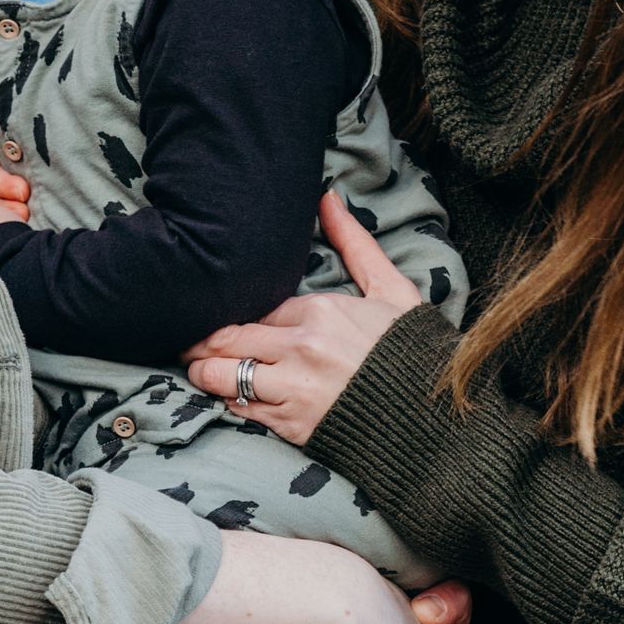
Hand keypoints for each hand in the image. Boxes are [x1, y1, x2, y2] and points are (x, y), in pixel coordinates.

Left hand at [185, 191, 419, 444]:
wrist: (435, 417)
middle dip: (201, 340)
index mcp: (319, 312)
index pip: (253, 306)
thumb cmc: (412, 351)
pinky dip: (232, 401)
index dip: (233, 308)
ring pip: (222, 377)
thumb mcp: (391, 290)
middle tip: (189, 338)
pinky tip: (233, 394)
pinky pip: (243, 410)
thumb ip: (354, 243)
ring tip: (203, 368)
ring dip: (206, 372)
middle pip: (225, 339)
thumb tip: (327, 197)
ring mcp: (293, 391)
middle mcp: (299, 350)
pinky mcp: (293, 426)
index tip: (216, 307)